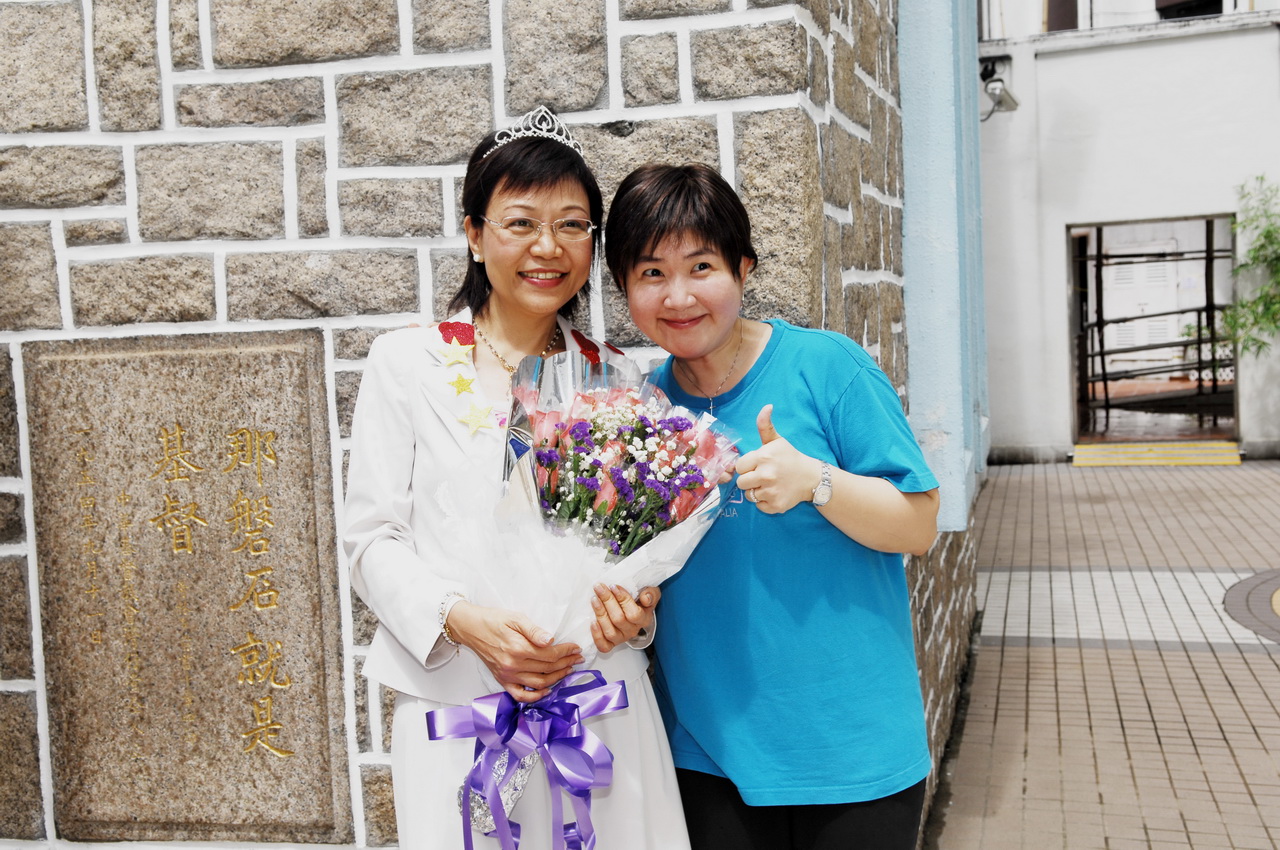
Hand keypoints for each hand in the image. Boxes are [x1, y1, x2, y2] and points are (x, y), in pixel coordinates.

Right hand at [446, 601, 583, 702]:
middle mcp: (513, 665)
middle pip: (547, 669)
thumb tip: (550, 640)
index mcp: (518, 648)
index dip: (566, 652)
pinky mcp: (502, 680)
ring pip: (539, 683)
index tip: (576, 648)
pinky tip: (547, 690)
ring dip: (557, 678)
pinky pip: (521, 695)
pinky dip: (535, 696)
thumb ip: (534, 630)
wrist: (471, 628)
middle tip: (577, 658)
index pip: (550, 654)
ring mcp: (507, 675)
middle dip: (566, 663)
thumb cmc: (493, 620)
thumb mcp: (515, 618)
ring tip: (568, 670)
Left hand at [589, 584, 658, 652]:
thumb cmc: (640, 599)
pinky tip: (592, 622)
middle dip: (607, 601)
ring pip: (610, 632)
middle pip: (619, 620)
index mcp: (644, 619)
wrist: (633, 608)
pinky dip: (597, 636)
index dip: (623, 600)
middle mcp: (633, 631)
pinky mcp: (610, 643)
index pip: (634, 613)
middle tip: (599, 588)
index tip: (613, 586)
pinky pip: (603, 645)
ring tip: (594, 599)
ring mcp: (621, 638)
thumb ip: (651, 594)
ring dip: (600, 614)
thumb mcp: (651, 593)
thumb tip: (645, 598)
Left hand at [734, 404, 822, 513]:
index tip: (757, 465)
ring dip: (757, 491)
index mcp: (763, 457)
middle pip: (741, 483)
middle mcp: (766, 475)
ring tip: (770, 484)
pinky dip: (765, 502)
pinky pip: (759, 506)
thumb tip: (767, 406)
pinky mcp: (776, 505)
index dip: (747, 467)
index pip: (739, 467)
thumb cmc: (790, 458)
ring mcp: (771, 491)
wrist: (811, 477)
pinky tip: (775, 493)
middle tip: (763, 476)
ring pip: (749, 495)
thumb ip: (765, 425)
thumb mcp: (777, 441)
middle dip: (749, 480)